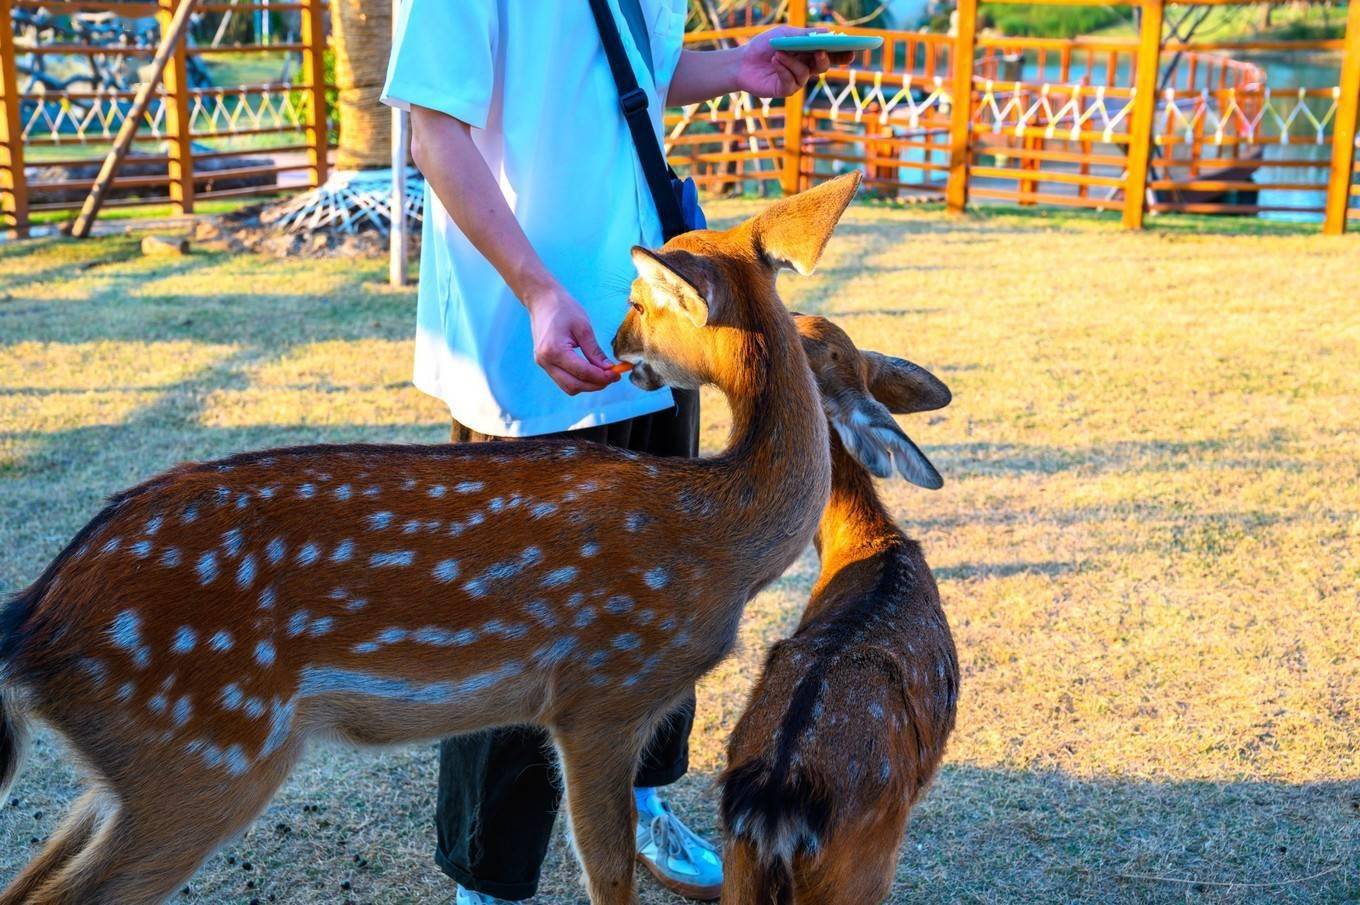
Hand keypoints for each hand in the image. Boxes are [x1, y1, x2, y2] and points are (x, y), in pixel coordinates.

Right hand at [524, 285, 620, 395]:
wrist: (542, 300)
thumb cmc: (563, 309)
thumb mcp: (583, 328)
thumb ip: (595, 351)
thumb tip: (608, 369)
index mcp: (554, 350)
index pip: (583, 372)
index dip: (602, 377)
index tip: (617, 375)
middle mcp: (545, 361)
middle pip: (574, 386)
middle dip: (595, 384)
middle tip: (613, 377)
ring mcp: (543, 364)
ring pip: (568, 387)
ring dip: (587, 385)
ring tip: (603, 374)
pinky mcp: (545, 363)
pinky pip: (563, 380)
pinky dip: (579, 380)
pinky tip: (591, 371)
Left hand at [735, 26, 854, 97]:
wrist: (742, 61)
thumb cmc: (765, 46)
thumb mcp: (785, 35)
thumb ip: (805, 35)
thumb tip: (828, 32)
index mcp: (809, 53)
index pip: (831, 54)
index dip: (843, 53)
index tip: (853, 50)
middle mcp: (806, 68)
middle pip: (823, 66)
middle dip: (825, 59)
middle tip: (821, 52)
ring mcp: (796, 80)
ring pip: (805, 73)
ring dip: (792, 62)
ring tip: (778, 53)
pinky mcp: (785, 90)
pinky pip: (791, 82)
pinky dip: (783, 70)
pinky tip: (775, 61)